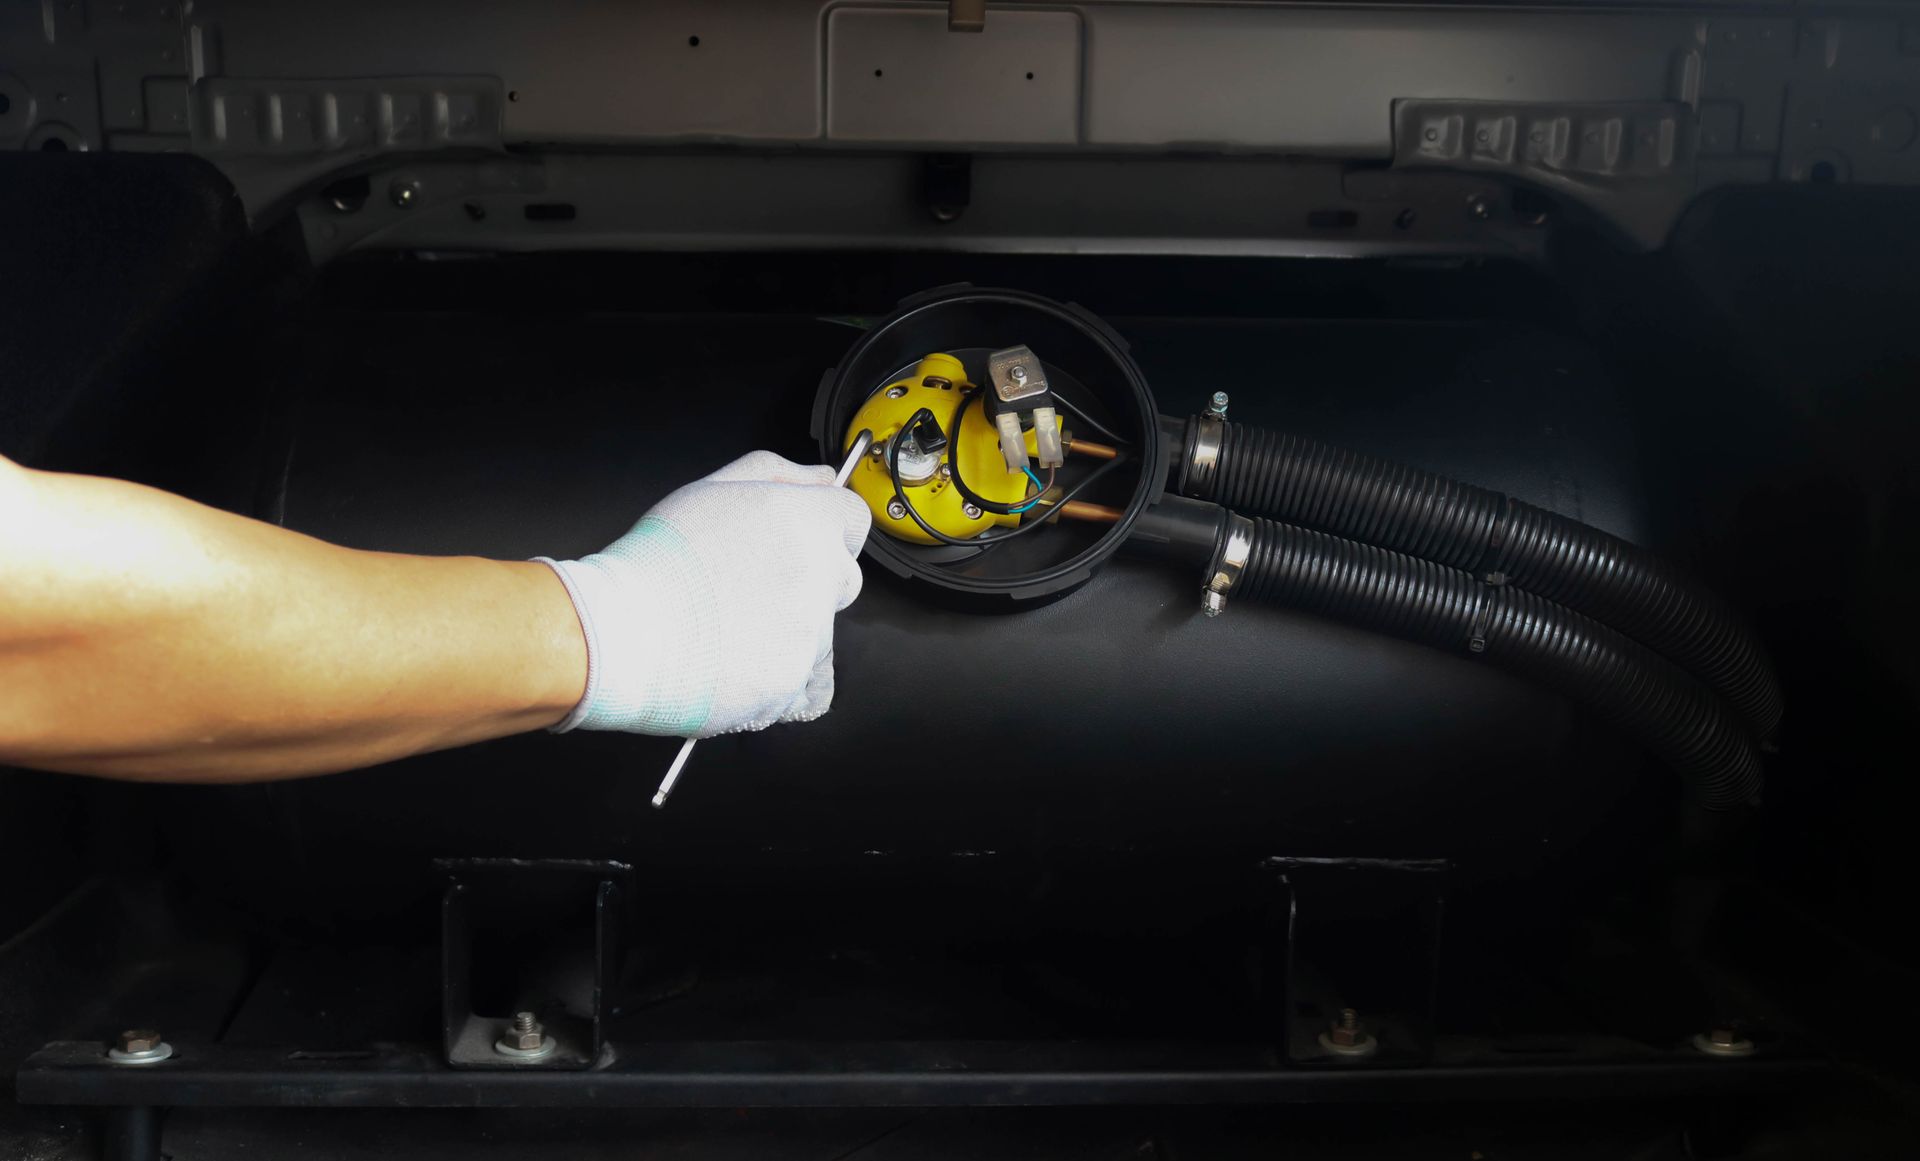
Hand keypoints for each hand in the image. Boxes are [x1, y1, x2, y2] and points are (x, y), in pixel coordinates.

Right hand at [538, 451, 870, 737]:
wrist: (623, 633)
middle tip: (749, 588)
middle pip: (842, 578)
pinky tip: (728, 659)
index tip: (799, 543)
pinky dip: (769, 674)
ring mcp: (812, 632)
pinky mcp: (795, 681)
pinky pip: (797, 677)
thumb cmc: (658, 560)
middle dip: (809, 582)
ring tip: (727, 627)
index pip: (852, 520)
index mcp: (806, 521)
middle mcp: (820, 575)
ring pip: (818, 631)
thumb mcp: (709, 489)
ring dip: (785, 631)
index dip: (825, 531)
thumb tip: (820, 476)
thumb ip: (776, 474)